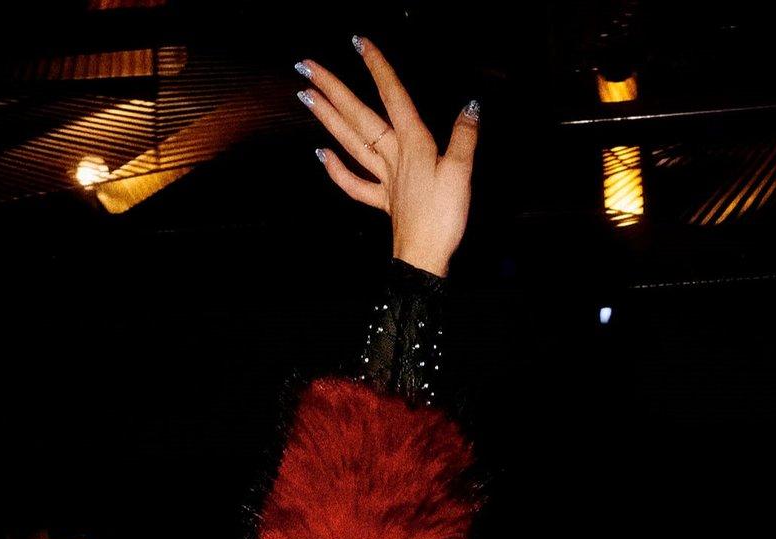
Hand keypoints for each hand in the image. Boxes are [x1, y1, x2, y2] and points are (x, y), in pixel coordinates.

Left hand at [299, 37, 477, 275]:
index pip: (392, 96)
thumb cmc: (443, 217)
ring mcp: (384, 180)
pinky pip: (355, 184)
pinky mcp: (383, 202)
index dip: (377, 67)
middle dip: (332, 88)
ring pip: (350, 143)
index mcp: (412, 143)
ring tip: (304, 96)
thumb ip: (463, 137)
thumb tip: (470, 106)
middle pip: (358, 116)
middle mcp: (393, 156)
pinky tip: (321, 154)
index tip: (358, 42)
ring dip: (326, 118)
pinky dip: (337, 170)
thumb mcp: (461, 172)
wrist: (425, 258)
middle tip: (304, 65)